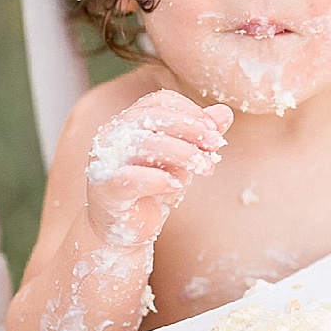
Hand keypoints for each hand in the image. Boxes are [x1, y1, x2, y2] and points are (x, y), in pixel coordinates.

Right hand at [84, 90, 233, 245]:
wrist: (126, 229)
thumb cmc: (153, 187)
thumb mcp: (183, 158)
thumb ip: (200, 135)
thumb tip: (225, 112)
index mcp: (129, 121)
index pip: (161, 101)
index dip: (191, 112)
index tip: (214, 130)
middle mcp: (111, 135)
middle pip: (153, 117)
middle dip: (192, 129)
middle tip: (217, 144)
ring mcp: (105, 161)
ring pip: (144, 144)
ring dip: (183, 153)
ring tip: (206, 167)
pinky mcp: (104, 190)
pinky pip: (129, 179)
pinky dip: (157, 179)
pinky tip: (176, 186)